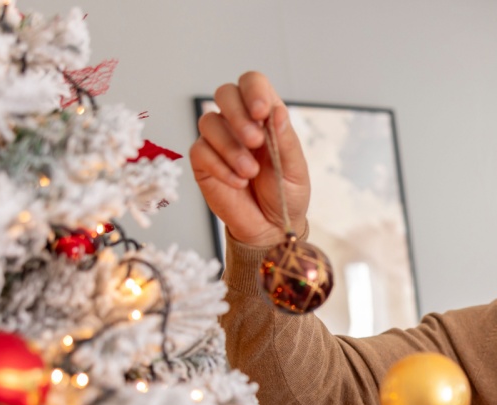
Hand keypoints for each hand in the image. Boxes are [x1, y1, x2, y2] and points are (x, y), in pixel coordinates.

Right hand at [190, 71, 310, 247]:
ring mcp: (218, 141)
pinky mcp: (203, 161)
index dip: (254, 91)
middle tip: (255, 142)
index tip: (262, 113)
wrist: (271, 227)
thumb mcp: (295, 169)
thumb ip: (286, 141)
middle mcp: (238, 123)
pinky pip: (201, 151)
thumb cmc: (286, 194)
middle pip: (224, 93)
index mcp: (265, 116)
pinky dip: (221, 167)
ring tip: (250, 173)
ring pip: (209, 121)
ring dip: (231, 147)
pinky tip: (238, 182)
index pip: (253, 83)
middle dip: (238, 115)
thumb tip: (277, 112)